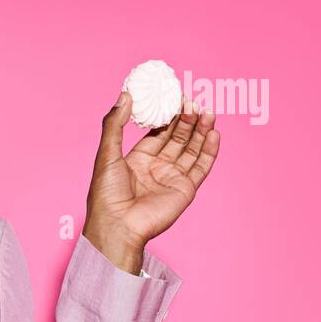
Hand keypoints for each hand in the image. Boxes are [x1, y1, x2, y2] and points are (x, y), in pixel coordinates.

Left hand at [82, 91, 220, 269]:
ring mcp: (172, 178)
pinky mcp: (185, 189)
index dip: (168, 116)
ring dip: (200, 131)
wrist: (118, 225)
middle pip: (177, 138)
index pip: (158, 132)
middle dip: (187, 120)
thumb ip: (115, 124)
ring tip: (207, 112)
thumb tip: (124, 95)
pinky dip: (209, 150)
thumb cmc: (107, 193)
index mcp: (137, 159)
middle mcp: (157, 167)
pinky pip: (201, 167)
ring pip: (191, 149)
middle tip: (194, 102)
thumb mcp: (107, 153)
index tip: (176, 98)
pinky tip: (213, 133)